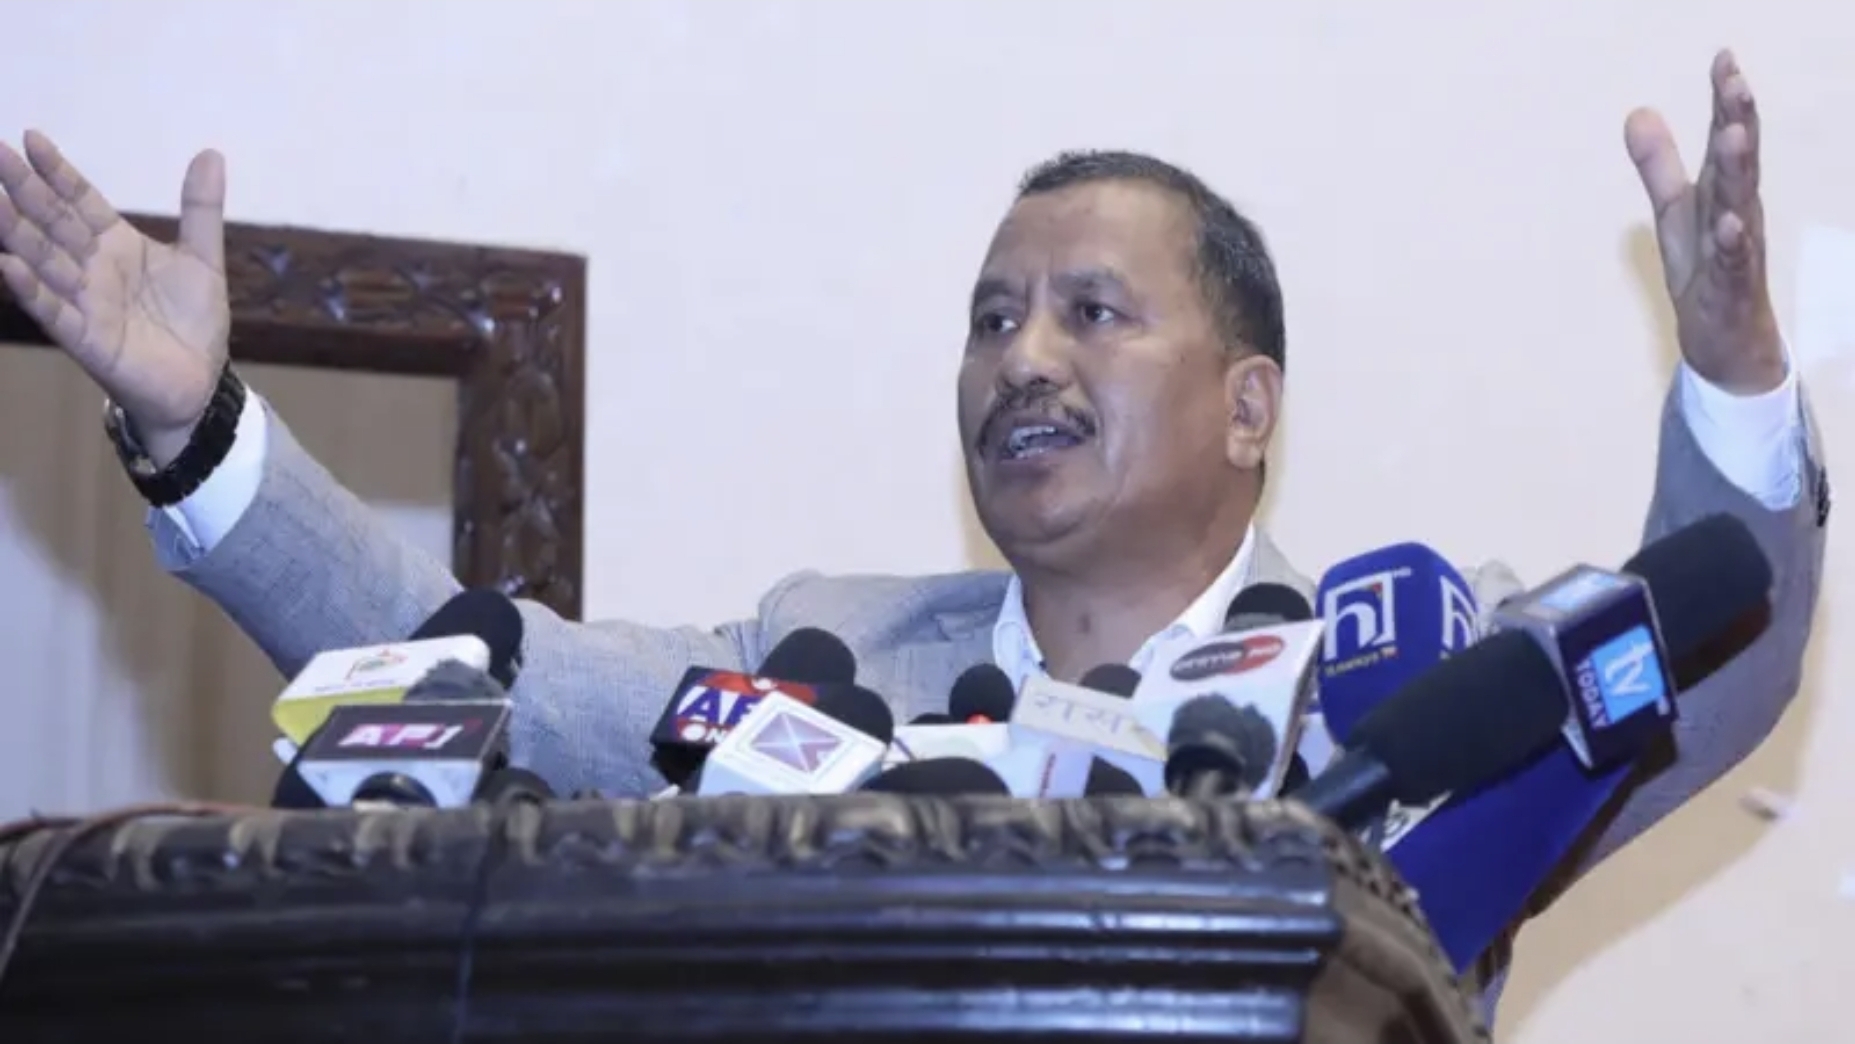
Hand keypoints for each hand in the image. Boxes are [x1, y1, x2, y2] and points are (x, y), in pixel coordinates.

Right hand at [0, 131, 230, 463]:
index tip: (32, 138)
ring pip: (43, 260)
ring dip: (16, 232)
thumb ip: (201, 209)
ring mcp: (84, 301)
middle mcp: (91, 267)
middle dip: (24, 190)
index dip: (58, 172)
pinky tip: (7, 265)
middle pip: (52, 222)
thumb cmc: (192, 321)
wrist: (200, 382)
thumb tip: (211, 153)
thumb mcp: (202, 259)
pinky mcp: (86, 338)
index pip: (79, 200)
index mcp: (116, 244)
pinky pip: (53, 311)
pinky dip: (31, 290)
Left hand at [1626, 49, 1785, 395]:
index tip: (1724, 57)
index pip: (1726, 137)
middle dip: (1738, 120)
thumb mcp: (1674, 211)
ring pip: (1740, 206)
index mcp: (1723, 191)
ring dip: (1738, 171)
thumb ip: (1659, 164)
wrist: (1726, 339)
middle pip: (1739, 162)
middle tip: (1736, 80)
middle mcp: (1737, 213)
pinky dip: (1732, 243)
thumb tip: (1638, 111)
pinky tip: (1728, 224)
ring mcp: (1737, 251)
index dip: (1725, 98)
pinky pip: (1733, 263)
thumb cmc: (1705, 268)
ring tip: (1733, 135)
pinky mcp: (1730, 288)